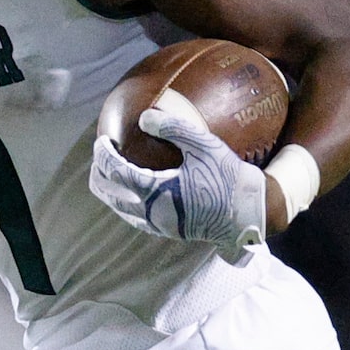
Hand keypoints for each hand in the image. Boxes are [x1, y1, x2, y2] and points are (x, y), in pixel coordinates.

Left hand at [89, 94, 268, 257]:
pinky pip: (138, 219)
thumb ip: (173, 128)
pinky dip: (128, 204)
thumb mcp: (204, 146)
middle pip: (110, 196)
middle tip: (99, 159)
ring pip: (122, 211)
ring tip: (109, 177)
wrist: (250, 213)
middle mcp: (152, 213)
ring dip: (111, 193)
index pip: (116, 172)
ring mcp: (160, 226)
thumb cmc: (229, 177)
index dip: (103, 155)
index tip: (101, 141)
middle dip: (99, 177)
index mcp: (156, 192)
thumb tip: (144, 117)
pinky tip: (135, 195)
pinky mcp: (170, 232)